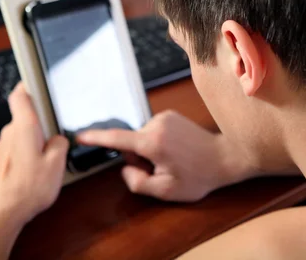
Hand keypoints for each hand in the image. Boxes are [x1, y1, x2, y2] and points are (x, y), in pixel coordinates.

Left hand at [0, 83, 68, 226]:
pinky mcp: (2, 159)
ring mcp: (3, 146)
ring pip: (24, 134)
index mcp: (24, 127)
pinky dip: (29, 153)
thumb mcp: (57, 164)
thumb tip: (59, 139)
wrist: (1, 212)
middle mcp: (10, 132)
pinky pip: (19, 147)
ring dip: (37, 141)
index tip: (36, 78)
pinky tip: (38, 171)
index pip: (20, 94)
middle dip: (43, 123)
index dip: (28, 83)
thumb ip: (61, 144)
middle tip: (59, 136)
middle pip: (28, 116)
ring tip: (49, 161)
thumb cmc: (27, 189)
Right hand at [77, 110, 257, 201]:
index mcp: (152, 142)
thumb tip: (126, 169)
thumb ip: (137, 182)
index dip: (96, 138)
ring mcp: (165, 117)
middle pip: (130, 143)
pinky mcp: (171, 115)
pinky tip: (176, 151)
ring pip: (141, 138)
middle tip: (161, 170)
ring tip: (173, 161)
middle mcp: (156, 123)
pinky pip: (153, 131)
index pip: (117, 138)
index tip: (80, 136)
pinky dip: (157, 142)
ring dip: (149, 151)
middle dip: (138, 159)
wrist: (225, 157)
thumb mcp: (164, 191)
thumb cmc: (198, 176)